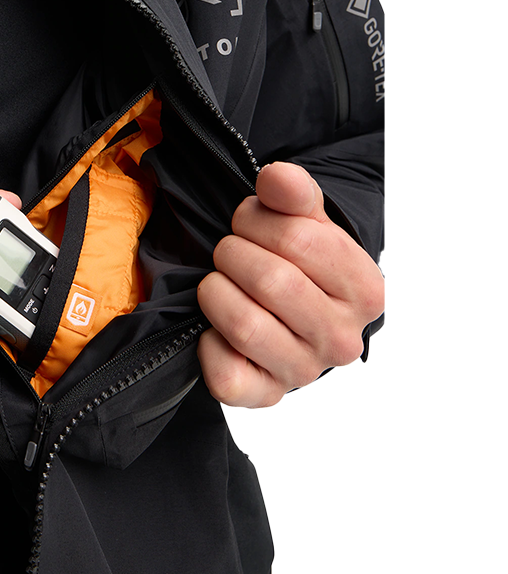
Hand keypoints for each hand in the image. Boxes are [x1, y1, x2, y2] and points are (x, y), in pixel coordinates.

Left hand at [197, 161, 383, 407]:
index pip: (299, 238)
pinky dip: (208, 344)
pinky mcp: (264, 395)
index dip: (256, 220)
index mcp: (365, 290)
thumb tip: (277, 178)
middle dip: (233, 253)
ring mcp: (304, 372)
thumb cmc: (296, 263)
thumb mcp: (302, 220)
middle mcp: (342, 340)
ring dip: (216, 292)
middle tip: (230, 252)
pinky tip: (216, 328)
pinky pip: (225, 373)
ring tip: (220, 284)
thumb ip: (293, 192)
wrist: (285, 315)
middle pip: (270, 280)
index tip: (248, 224)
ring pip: (244, 324)